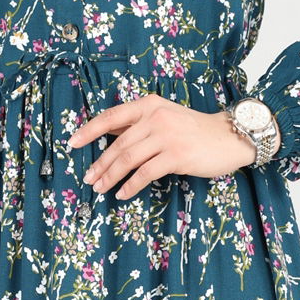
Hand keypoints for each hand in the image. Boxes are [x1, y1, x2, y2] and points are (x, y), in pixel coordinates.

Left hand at [66, 95, 255, 200]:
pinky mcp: (176, 155)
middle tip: (88, 178)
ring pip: (128, 159)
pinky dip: (131, 185)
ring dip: (110, 176)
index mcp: (149, 105)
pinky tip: (123, 194)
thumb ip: (139, 123)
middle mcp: (155, 117)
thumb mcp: (164, 117)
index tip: (72, 143)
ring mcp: (166, 136)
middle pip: (118, 143)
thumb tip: (108, 133)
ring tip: (100, 188)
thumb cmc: (194, 129)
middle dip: (99, 163)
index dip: (89, 130)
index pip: (111, 116)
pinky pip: (145, 173)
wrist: (228, 137)